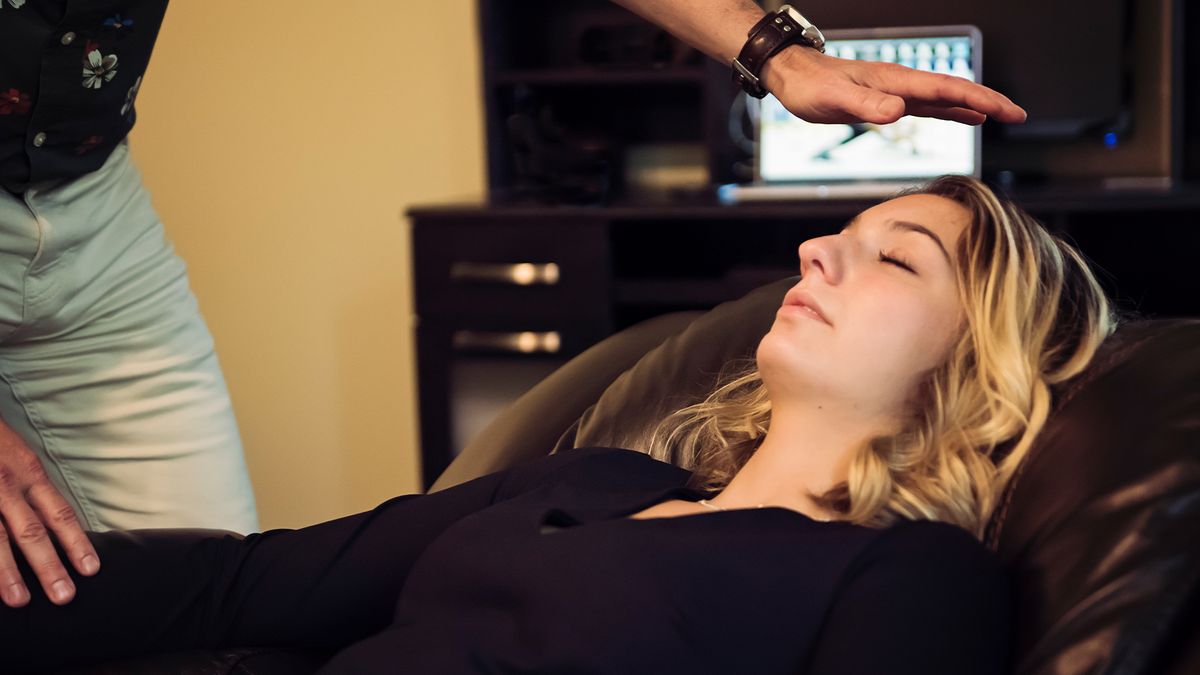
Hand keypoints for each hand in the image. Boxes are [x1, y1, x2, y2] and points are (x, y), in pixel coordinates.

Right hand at [0, 420, 98, 606]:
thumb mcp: (21, 459)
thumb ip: (35, 492)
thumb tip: (56, 529)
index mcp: (30, 475)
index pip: (60, 513)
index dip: (76, 542)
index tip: (91, 569)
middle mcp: (7, 485)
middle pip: (30, 531)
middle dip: (48, 565)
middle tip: (64, 596)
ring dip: (7, 572)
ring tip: (19, 600)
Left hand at [762, 44, 1026, 125]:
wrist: (793, 74)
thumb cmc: (810, 86)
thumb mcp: (835, 100)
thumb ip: (866, 106)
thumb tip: (898, 112)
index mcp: (896, 81)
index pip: (948, 90)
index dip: (980, 100)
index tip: (1008, 112)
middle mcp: (902, 83)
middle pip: (955, 91)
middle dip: (989, 102)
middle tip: (1019, 115)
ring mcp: (897, 91)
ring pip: (946, 98)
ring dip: (975, 106)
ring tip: (1003, 116)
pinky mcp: (888, 101)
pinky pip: (929, 105)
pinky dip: (951, 111)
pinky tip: (965, 118)